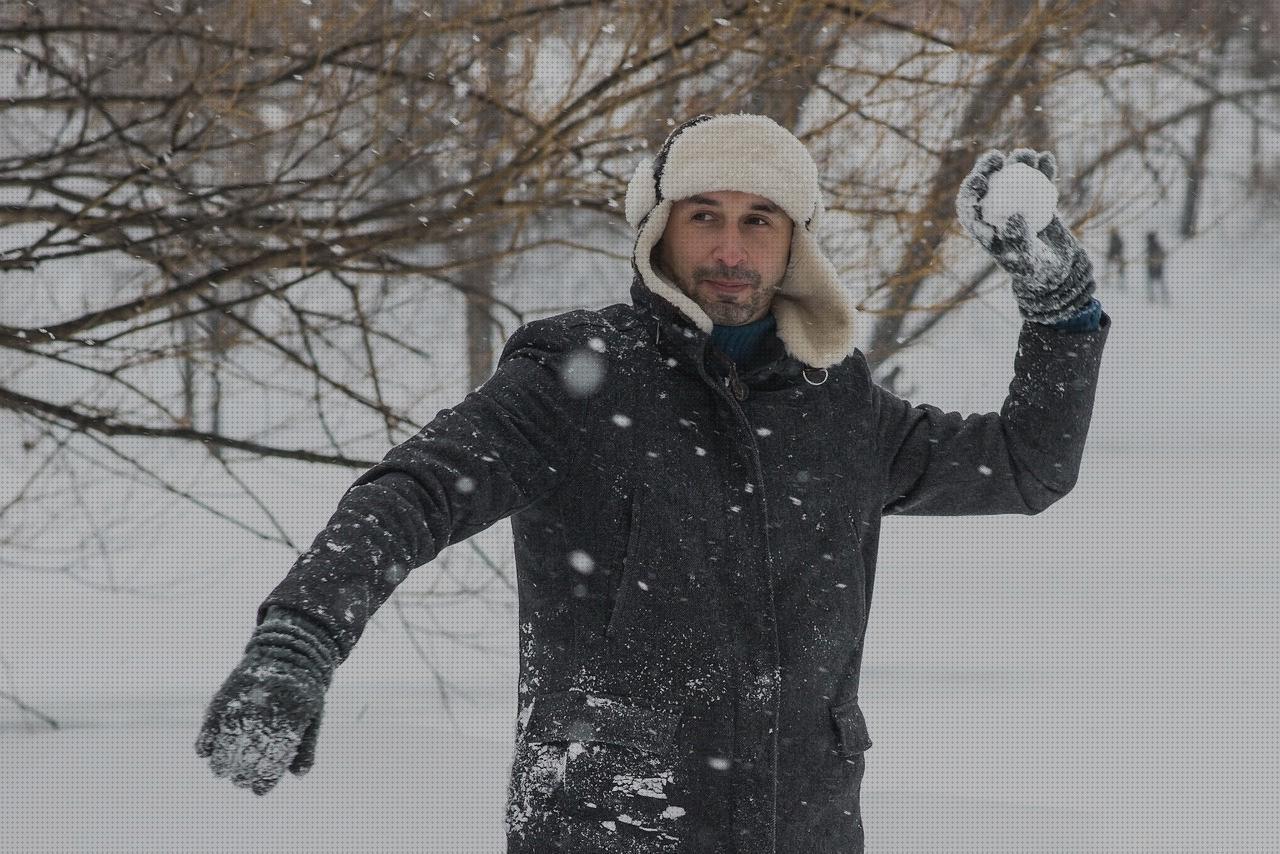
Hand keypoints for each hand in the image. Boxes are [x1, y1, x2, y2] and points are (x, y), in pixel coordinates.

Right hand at [195, 609, 336, 794]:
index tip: (258, 790)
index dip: (263, 780)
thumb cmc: (304, 688)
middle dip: (242, 775)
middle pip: (247, 758)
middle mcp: (264, 714)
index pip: (272, 762)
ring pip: (225, 745)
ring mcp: (243, 704)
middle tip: (239, 781)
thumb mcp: (313, 715)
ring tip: (222, 770)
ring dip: (221, 763)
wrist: (289, 648)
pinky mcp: (226, 695)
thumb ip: (306, 746)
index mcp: (290, 721)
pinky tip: (205, 752)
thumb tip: (298, 776)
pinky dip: (205, 742)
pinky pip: (209, 725)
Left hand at [956, 148, 1095, 323]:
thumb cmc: (1038, 271)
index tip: (982, 178)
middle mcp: (996, 214)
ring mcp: (1016, 204)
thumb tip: (1013, 216)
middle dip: (989, 168)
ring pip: (1013, 178)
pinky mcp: (1036, 200)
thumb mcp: (1027, 260)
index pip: (969, 205)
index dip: (971, 189)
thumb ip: (1018, 240)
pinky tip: (1046, 159)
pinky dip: (1041, 169)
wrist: (1060, 271)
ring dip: (1017, 163)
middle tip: (999, 158)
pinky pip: (1037, 180)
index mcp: (983, 229)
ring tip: (1028, 155)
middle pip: (988, 185)